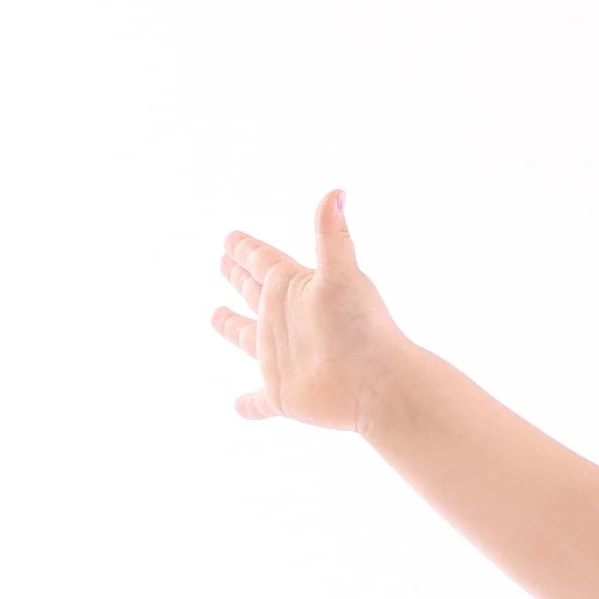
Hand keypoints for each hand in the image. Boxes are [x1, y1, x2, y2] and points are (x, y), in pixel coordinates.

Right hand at [210, 189, 403, 429]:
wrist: (382, 384)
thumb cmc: (364, 328)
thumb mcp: (343, 276)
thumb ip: (332, 236)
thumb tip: (337, 191)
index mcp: (295, 290)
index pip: (264, 261)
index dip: (246, 249)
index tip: (231, 236)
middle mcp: (287, 321)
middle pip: (255, 293)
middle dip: (238, 276)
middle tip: (222, 260)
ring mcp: (284, 359)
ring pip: (250, 340)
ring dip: (233, 328)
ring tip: (216, 316)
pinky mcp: (285, 396)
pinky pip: (261, 401)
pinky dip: (250, 405)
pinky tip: (238, 407)